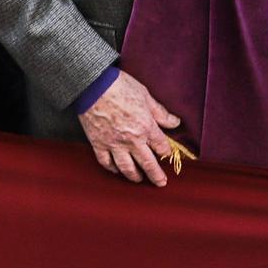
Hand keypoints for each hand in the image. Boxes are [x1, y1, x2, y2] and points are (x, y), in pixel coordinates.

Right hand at [79, 70, 181, 186]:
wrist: (92, 85)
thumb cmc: (119, 86)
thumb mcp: (145, 95)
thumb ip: (160, 112)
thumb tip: (175, 122)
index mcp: (146, 127)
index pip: (161, 147)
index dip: (166, 152)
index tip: (167, 154)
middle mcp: (132, 140)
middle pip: (148, 164)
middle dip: (156, 175)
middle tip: (160, 183)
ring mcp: (114, 144)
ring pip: (127, 167)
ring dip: (134, 176)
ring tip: (138, 179)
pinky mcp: (98, 143)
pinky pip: (106, 162)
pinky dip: (112, 168)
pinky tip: (116, 170)